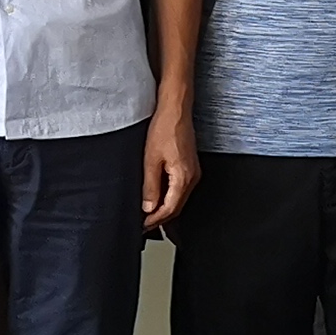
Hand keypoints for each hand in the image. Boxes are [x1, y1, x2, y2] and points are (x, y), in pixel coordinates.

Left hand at [142, 105, 198, 229]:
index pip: (170, 208)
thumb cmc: (165, 128)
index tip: (142, 225)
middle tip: (143, 224)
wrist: (175, 109)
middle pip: (177, 207)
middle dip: (160, 217)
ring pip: (179, 199)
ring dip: (164, 207)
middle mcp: (192, 177)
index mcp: (184, 177)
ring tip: (148, 213)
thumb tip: (148, 207)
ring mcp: (193, 172)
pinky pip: (180, 189)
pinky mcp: (190, 166)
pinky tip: (158, 196)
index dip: (155, 219)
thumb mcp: (151, 159)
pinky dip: (169, 196)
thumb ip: (150, 186)